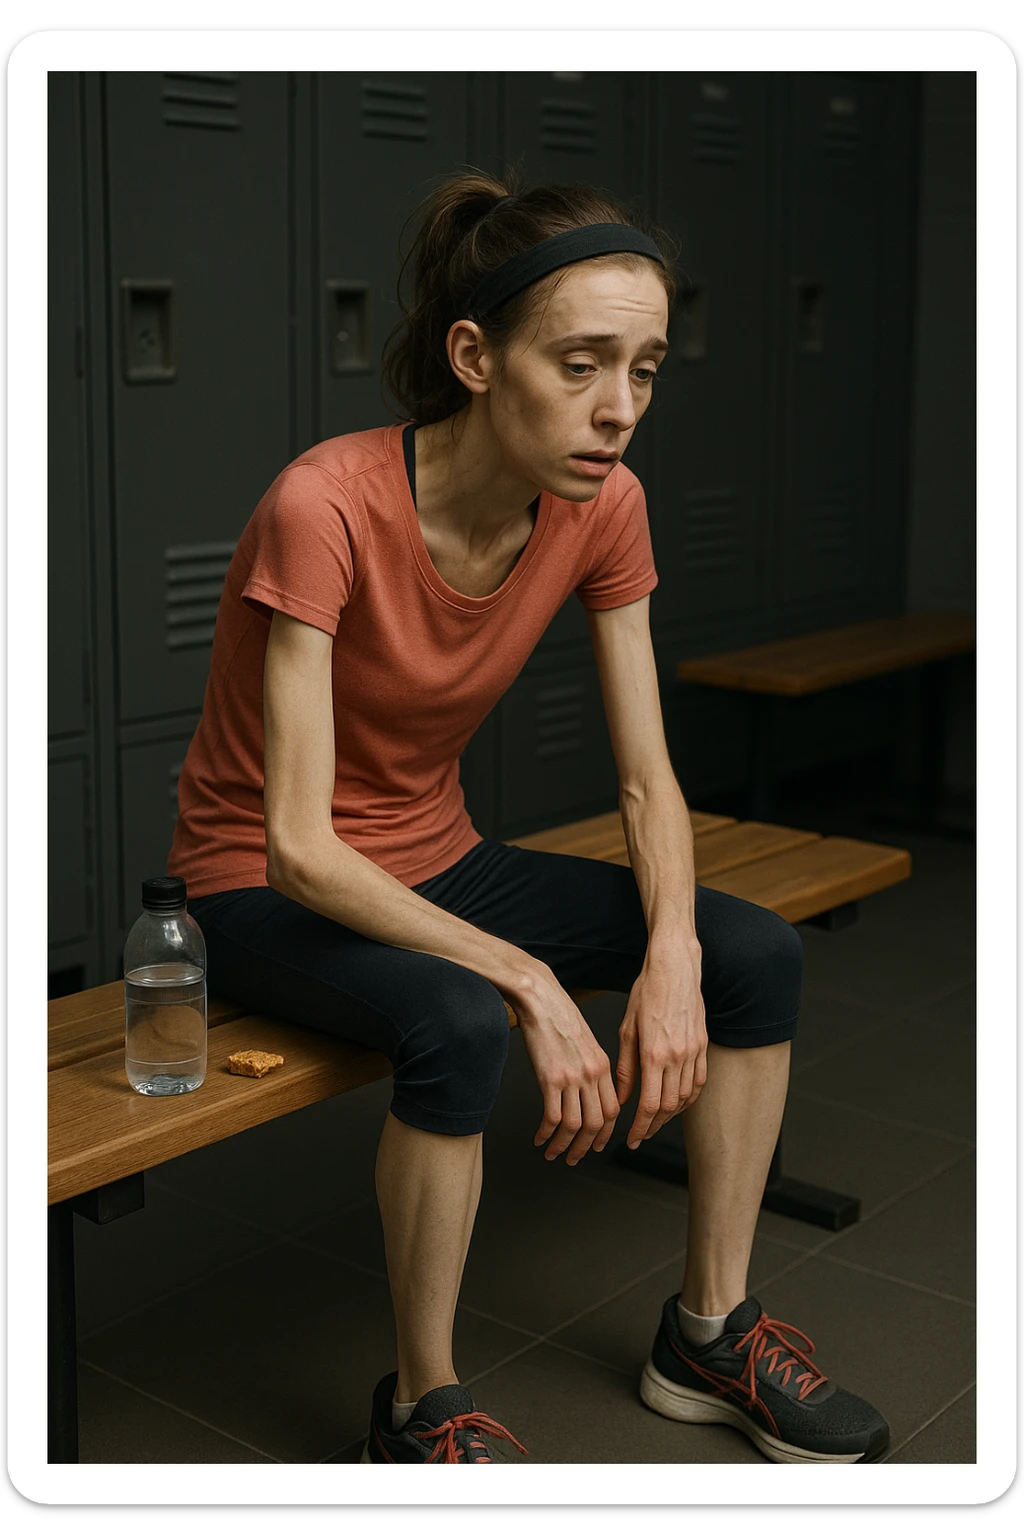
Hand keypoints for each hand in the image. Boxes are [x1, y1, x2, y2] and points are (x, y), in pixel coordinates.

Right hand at [510, 967, 619, 1165]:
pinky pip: (552, 1117)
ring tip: (553, 1153)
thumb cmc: (560, 1015)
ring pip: (574, 1125)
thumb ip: (592, 1066)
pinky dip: (546, 1134)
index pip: (612, 1110)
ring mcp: (571, 1078)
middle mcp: (591, 1075)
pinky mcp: (549, 1078)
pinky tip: (539, 1138)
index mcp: (602, 1066)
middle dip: (585, 1147)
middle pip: (596, 1123)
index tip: (595, 1144)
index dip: (604, 1132)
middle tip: (574, 1158)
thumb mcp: (586, 1040)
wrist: (541, 998)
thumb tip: (591, 1088)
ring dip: (564, 1146)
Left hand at [616, 944, 706, 1149]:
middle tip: (641, 1135)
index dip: (640, 1127)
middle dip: (654, 1126)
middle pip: (669, 1107)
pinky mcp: (703, 1045)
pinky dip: (689, 1097)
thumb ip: (625, 1067)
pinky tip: (678, 1102)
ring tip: (656, 1121)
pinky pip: (699, 1081)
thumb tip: (621, 1097)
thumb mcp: (627, 1029)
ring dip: (671, 1114)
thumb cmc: (647, 992)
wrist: (675, 969)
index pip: (650, 1105)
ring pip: (686, 1097)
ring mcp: (694, 1052)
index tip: (632, 1138)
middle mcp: (677, 1056)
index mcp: (654, 1054)